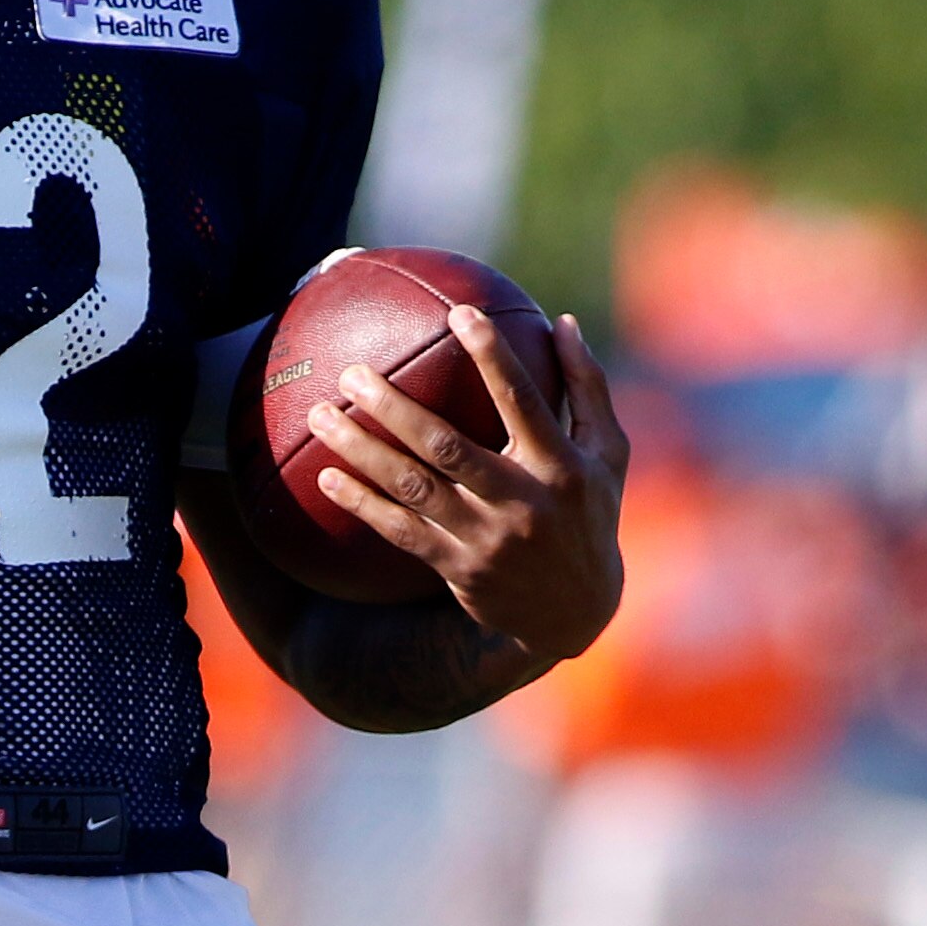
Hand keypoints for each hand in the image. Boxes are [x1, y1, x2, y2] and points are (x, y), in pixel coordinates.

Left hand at [305, 309, 629, 658]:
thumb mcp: (607, 454)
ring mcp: (486, 538)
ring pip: (412, 487)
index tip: (459, 312)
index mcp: (561, 466)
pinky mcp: (458, 568)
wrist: (575, 613)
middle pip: (447, 447)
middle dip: (395, 407)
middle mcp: (522, 502)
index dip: (493, 356)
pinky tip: (327, 477)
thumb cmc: (588, 513)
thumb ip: (586, 388)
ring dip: (362, 449)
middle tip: (352, 372)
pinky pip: (401, 531)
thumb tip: (561, 321)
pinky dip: (362, 504)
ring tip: (319, 414)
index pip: (523, 401)